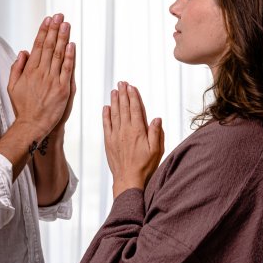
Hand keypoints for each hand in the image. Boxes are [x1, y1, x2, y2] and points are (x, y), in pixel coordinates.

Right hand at [8, 14, 74, 137]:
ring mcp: (52, 80)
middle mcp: (41, 73)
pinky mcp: (63, 89)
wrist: (32, 125)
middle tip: (59, 16)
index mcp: (29, 71)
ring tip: (66, 24)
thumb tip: (23, 52)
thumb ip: (17, 68)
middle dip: (54, 29)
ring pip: (59, 55)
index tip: (48, 20)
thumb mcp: (12, 86)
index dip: (43, 31)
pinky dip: (70, 56)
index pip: (38, 46)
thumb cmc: (23, 107)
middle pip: (49, 47)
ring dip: (63, 38)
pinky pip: (67, 69)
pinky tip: (72, 44)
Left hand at [102, 82, 163, 197]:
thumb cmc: (145, 166)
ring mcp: (116, 135)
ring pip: (115, 113)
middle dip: (123, 94)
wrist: (128, 179)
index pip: (136, 109)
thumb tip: (156, 118)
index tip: (132, 87)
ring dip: (115, 101)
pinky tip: (106, 107)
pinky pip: (106, 124)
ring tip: (114, 91)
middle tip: (122, 83)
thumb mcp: (156, 150)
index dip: (134, 97)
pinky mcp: (108, 141)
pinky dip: (106, 115)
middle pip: (124, 108)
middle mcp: (125, 130)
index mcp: (138, 131)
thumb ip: (156, 133)